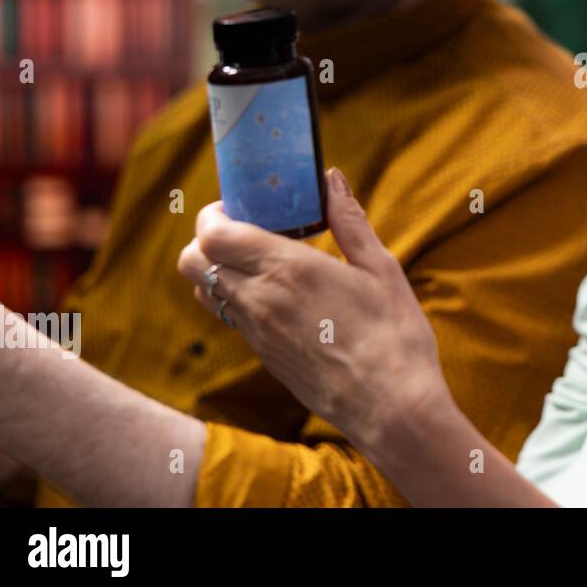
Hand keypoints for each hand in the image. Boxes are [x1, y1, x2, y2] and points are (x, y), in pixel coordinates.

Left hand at [177, 168, 448, 448]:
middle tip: (244, 228)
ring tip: (259, 259)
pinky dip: (236, 297)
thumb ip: (349, 221)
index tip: (240, 204)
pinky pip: (229, 317)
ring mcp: (256, 333)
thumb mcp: (381, 269)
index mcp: (288, 269)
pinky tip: (277, 293)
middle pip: (192, 261)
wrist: (391, 406)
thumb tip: (331, 180)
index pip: (213, 234)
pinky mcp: (263, 356)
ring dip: (217, 268)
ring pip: (203, 291)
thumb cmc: (394, 334)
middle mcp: (260, 300)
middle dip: (206, 238)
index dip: (214, 213)